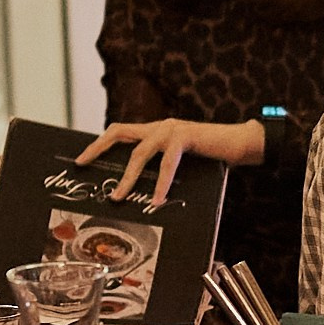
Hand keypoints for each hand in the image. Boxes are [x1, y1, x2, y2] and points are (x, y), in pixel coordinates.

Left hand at [74, 119, 257, 209]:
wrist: (242, 143)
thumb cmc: (213, 156)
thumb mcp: (182, 162)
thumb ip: (163, 167)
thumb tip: (144, 192)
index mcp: (156, 130)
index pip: (121, 132)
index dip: (99, 144)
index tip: (82, 159)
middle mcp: (160, 126)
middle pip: (119, 132)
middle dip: (98, 148)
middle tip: (83, 164)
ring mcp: (171, 129)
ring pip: (140, 153)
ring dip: (128, 177)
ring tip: (119, 197)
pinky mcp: (185, 136)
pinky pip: (167, 163)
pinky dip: (161, 183)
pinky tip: (157, 198)